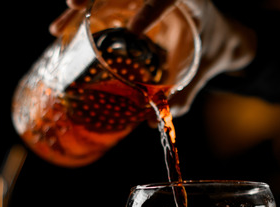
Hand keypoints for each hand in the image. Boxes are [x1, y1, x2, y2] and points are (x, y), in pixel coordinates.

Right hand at [49, 0, 255, 115]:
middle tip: (70, 5)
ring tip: (58, 27)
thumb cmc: (214, 47)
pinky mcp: (133, 0)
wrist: (221, 33)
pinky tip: (63, 28)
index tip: (135, 29)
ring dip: (82, 5)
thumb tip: (152, 121)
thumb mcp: (204, 68)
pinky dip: (84, 13)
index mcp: (191, 1)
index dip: (153, 8)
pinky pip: (106, 1)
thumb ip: (183, 93)